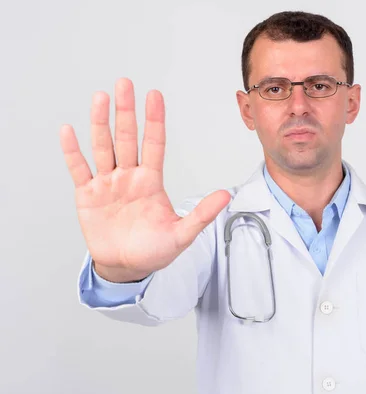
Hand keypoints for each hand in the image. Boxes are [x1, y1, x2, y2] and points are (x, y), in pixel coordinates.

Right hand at [60, 78, 230, 281]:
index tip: (154, 95)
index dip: (154, 120)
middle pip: (126, 137)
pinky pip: (79, 169)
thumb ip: (202, 214)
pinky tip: (68, 131)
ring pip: (103, 147)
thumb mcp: (182, 234)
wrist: (127, 267)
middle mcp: (129, 176)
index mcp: (151, 181)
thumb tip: (226, 195)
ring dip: (100, 123)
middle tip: (125, 84)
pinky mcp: (88, 195)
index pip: (154, 143)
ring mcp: (107, 183)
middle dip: (126, 111)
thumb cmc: (155, 251)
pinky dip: (72, 151)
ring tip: (100, 98)